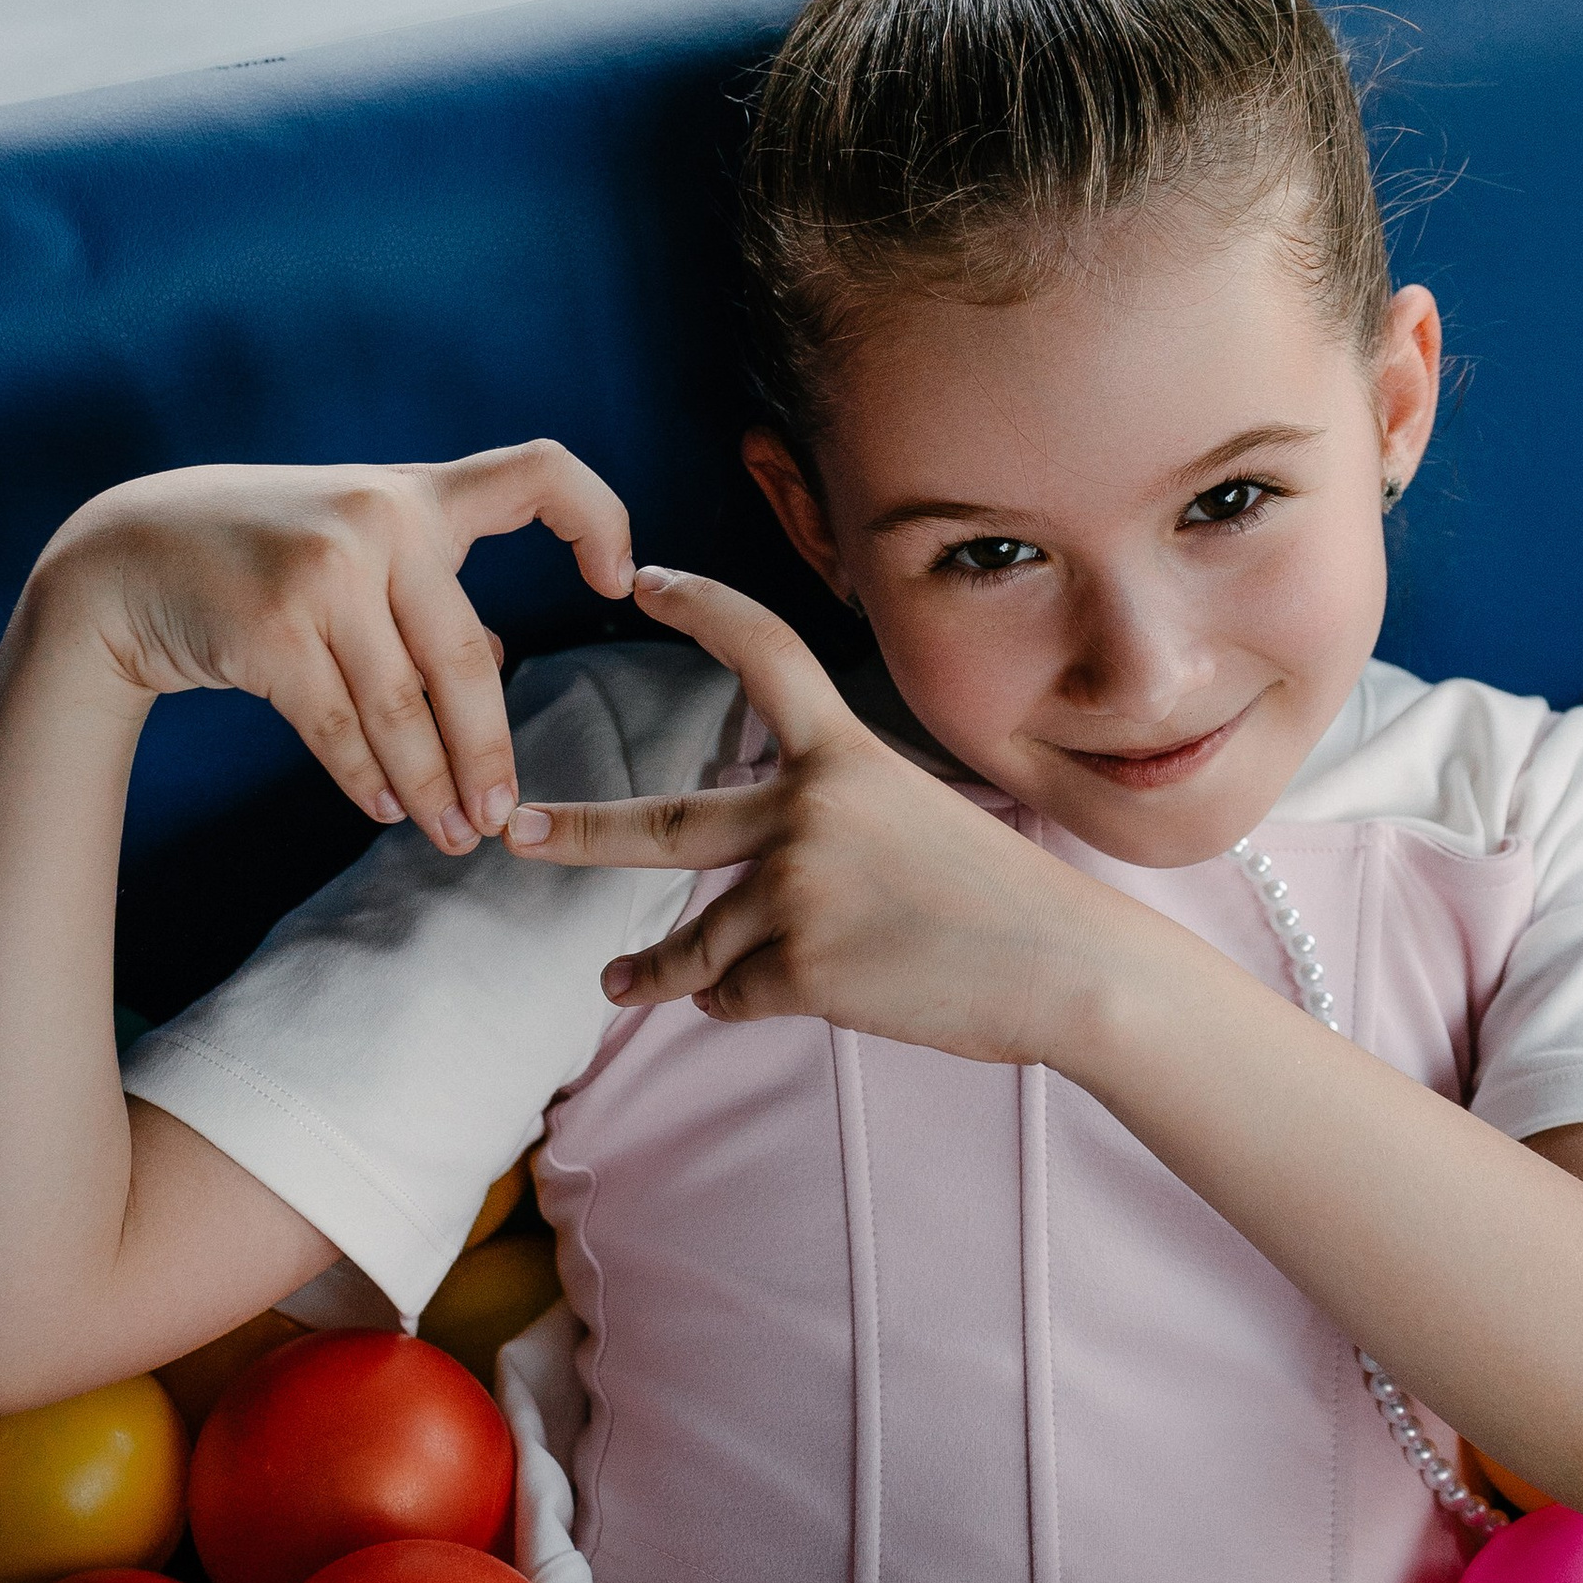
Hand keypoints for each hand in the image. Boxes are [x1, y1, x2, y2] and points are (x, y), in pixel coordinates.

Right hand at [31, 442, 633, 853]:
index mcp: (414, 492)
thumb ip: (425, 592)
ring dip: (432, 786)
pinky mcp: (273, 630)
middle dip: (488, 750)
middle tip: (500, 816)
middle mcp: (378, 519)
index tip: (620, 582)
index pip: (538, 472)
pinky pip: (342, 728)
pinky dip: (371, 779)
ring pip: (404, 707)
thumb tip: (499, 656)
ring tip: (454, 835)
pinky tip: (389, 808)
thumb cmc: (257, 554)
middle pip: (467, 657)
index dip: (600, 518)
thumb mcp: (349, 546)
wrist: (124, 556)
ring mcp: (323, 572)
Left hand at [508, 566, 1129, 1064]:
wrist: (1066, 967)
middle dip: (578, 833)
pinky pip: (731, 995)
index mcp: (846, 754)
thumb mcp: (918, 820)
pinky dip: (741, 1004)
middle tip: (516, 835)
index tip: (646, 578)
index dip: (701, 608)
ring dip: (656, 971)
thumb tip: (756, 872)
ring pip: (691, 944)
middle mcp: (809, 810)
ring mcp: (799, 891)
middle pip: (662, 827)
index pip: (762, 653)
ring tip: (620, 983)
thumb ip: (832, 820)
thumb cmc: (1005, 901)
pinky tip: (787, 999)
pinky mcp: (801, 968)